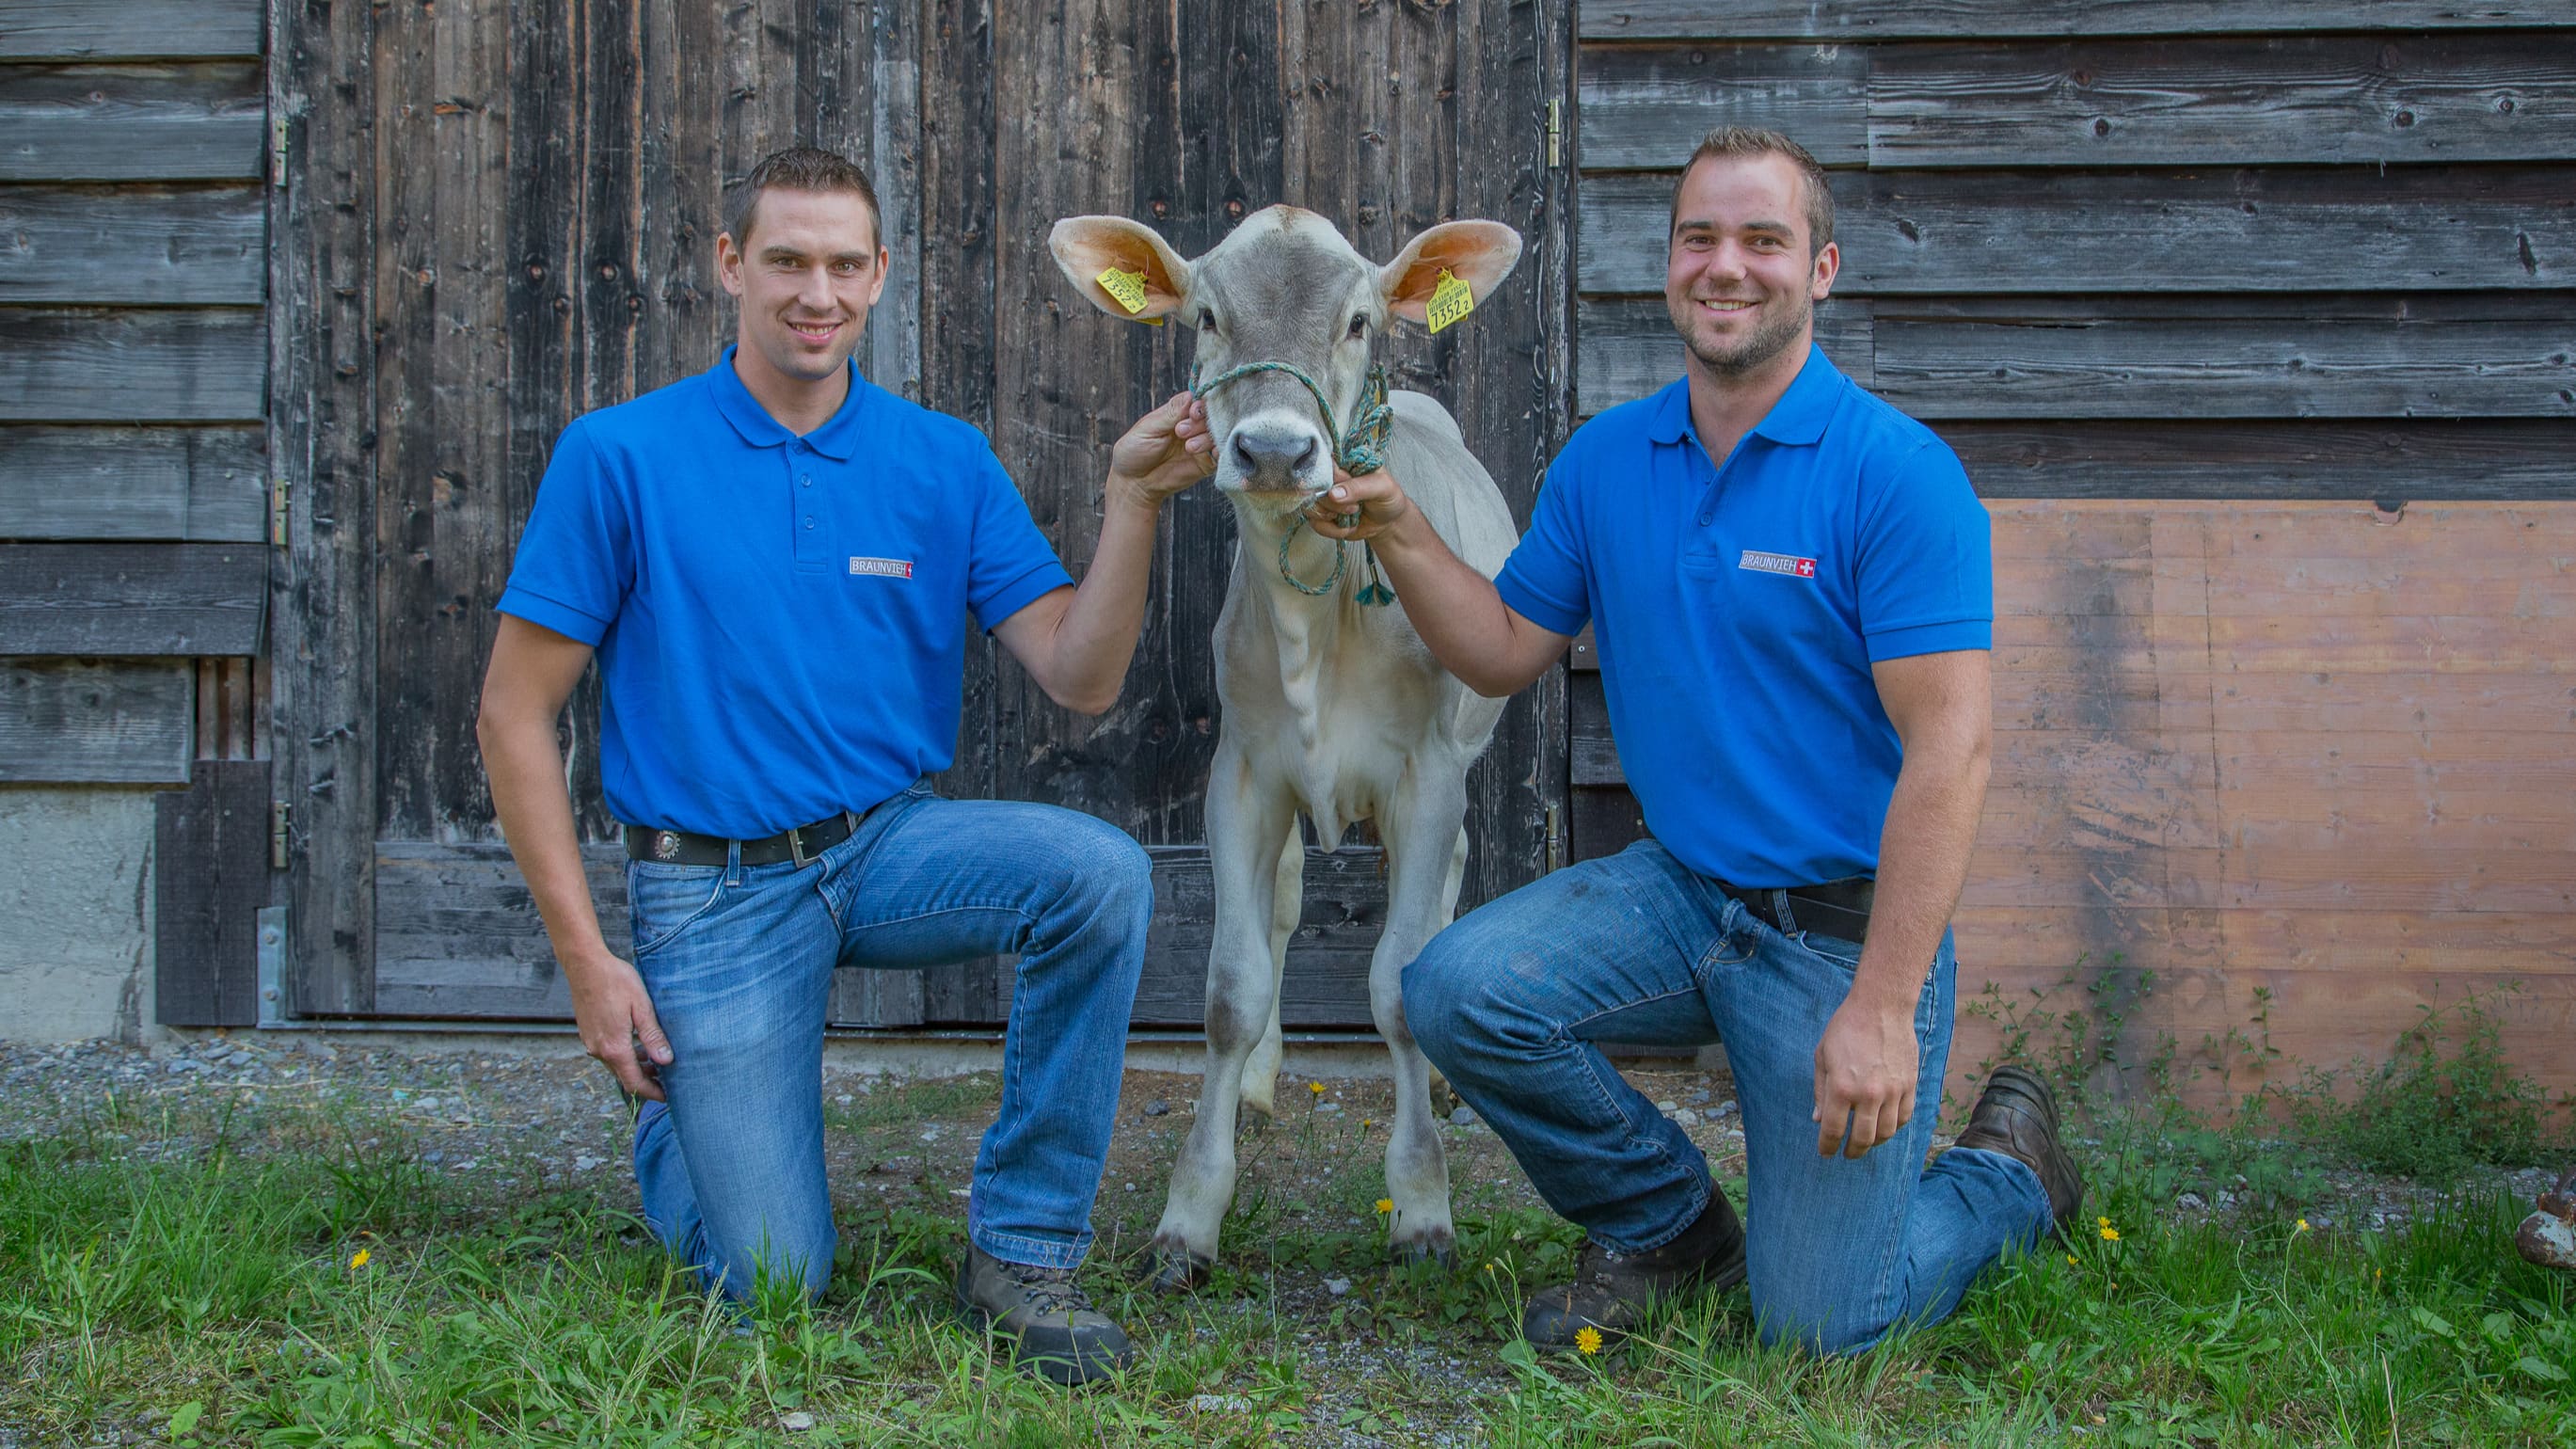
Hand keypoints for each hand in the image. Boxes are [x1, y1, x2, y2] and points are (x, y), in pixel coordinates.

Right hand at [565, 949, 673, 1101]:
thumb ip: (653, 1036)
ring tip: (656, 1058)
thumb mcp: (642, 1007)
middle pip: (624, 1077)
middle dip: (646, 1080)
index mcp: (614, 1047)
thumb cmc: (615, 981)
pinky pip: (607, 1052)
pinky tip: (637, 1042)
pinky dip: (623, 1055)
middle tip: (667, 1077)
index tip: (668, 1096)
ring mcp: (590, 1042)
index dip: (652, 1092)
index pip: (634, 1083)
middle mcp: (599, 1050)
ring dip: (635, 1066)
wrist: (585, 965)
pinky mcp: (587, 1033)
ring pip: (615, 1065)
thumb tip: (666, 1061)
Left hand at [1107, 391, 1213, 505]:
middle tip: (1181, 431)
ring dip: (1206, 438)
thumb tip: (1192, 394)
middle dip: (1200, 422)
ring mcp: (1201, 443)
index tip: (1193, 413)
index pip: (1198, 400)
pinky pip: (1222, 454)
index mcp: (1178, 413)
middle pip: (1211, 415)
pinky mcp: (1207, 462)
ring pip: (1218, 433)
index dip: (1200, 404)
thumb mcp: (1149, 428)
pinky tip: (1209, 453)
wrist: (1134, 483)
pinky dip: (1219, 451)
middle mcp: (1193, 426)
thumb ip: (1172, 413)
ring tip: (1188, 447)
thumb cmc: (1135, 451)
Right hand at [1303, 464, 1413, 542]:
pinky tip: (1347, 527)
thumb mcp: (1383, 487)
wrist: (1390, 524)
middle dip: (1332, 502)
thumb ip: (1360, 487)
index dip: (1328, 477)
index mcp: (1345, 462)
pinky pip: (1315, 523)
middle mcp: (1331, 478)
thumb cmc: (1389, 498)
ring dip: (1331, 515)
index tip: (1341, 488)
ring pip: (1311, 506)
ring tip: (1352, 515)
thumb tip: (1333, 493)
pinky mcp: (1323, 515)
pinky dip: (1331, 530)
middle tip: (1353, 507)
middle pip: (1313, 486)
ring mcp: (1325, 497)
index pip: (1322, 462)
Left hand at [1812, 995, 1917, 1158]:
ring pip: (1886, 1133)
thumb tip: (1819, 1120)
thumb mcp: (1822, 1057)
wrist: (1881, 1007)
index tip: (1826, 1153)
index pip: (1833, 1130)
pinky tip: (1884, 1127)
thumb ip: (1820, 1092)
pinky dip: (1894, 1128)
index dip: (1828, 1146)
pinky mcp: (1910, 1085)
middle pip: (1863, 1139)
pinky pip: (1904, 1117)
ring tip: (1865, 1142)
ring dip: (1874, 1143)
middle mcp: (1869, 1094)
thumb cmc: (1846, 1028)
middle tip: (1847, 1153)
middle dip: (1852, 1151)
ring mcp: (1893, 1091)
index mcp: (1841, 1088)